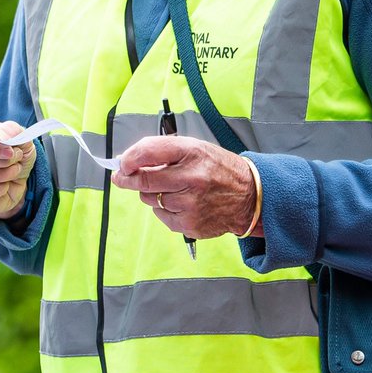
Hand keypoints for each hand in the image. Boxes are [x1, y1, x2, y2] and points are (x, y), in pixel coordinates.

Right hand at [0, 114, 36, 218]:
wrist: (15, 179)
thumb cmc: (14, 153)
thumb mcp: (21, 137)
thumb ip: (12, 131)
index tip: (10, 152)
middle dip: (2, 162)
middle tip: (15, 161)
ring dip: (5, 175)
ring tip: (12, 171)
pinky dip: (0, 191)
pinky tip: (3, 186)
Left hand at [112, 136, 257, 238]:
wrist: (248, 196)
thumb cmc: (217, 169)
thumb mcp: (194, 148)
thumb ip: (162, 151)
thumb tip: (129, 162)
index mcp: (192, 153)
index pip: (149, 152)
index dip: (129, 158)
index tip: (122, 163)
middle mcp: (192, 178)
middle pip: (143, 180)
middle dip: (128, 179)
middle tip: (123, 177)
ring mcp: (191, 204)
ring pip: (150, 199)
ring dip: (152, 193)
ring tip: (172, 188)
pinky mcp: (190, 224)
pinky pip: (161, 216)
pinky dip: (165, 209)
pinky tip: (181, 203)